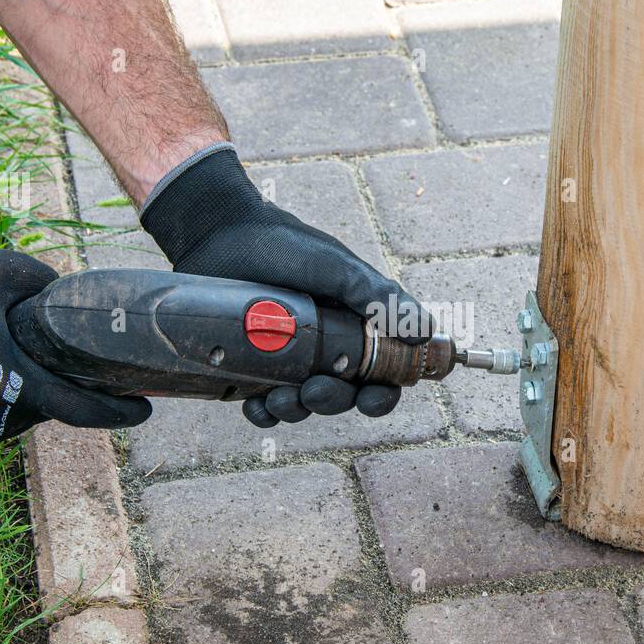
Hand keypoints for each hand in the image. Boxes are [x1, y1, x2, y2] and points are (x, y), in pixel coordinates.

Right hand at [0, 250, 150, 459]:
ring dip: (24, 395)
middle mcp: (0, 422)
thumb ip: (43, 278)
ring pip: (20, 418)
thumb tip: (74, 291)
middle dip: (60, 386)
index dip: (122, 412)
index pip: (85, 411)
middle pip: (51, 408)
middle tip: (63, 359)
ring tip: (6, 359)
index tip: (148, 407)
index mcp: (17, 387)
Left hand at [140, 144, 430, 426]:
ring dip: (298, 410)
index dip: (382, 392)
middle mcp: (325, 347)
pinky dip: (263, 412)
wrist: (218, 231)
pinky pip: (263, 403)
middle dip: (333, 401)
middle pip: (343, 394)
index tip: (372, 397)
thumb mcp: (336, 268)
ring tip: (279, 399)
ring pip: (304, 403)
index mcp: (354, 326)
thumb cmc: (284, 244)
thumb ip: (377, 296)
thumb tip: (424, 331)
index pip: (381, 372)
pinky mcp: (251, 365)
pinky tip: (256, 405)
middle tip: (315, 390)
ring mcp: (287, 358)